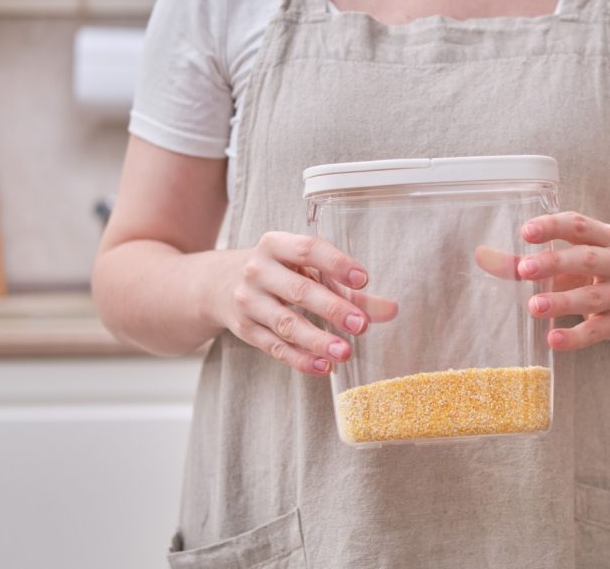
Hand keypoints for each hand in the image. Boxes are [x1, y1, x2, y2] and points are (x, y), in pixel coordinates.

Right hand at [218, 232, 397, 375]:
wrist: (219, 284)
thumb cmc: (278, 273)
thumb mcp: (307, 269)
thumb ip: (350, 290)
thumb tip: (390, 310)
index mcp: (276, 244)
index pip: (307, 249)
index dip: (336, 263)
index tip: (363, 279)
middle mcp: (258, 270)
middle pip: (298, 290)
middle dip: (332, 308)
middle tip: (361, 325)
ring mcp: (248, 301)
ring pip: (286, 324)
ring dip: (317, 340)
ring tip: (345, 352)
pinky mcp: (245, 330)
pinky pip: (275, 347)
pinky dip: (301, 359)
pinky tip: (324, 366)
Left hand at [516, 212, 609, 350]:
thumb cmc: (589, 274)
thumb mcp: (564, 262)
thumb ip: (523, 261)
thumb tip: (480, 256)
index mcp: (603, 237)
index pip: (578, 225)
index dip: (552, 227)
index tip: (525, 232)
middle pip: (586, 258)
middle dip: (554, 263)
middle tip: (524, 269)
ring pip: (592, 296)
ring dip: (562, 301)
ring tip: (534, 306)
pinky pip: (596, 331)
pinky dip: (575, 337)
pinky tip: (552, 340)